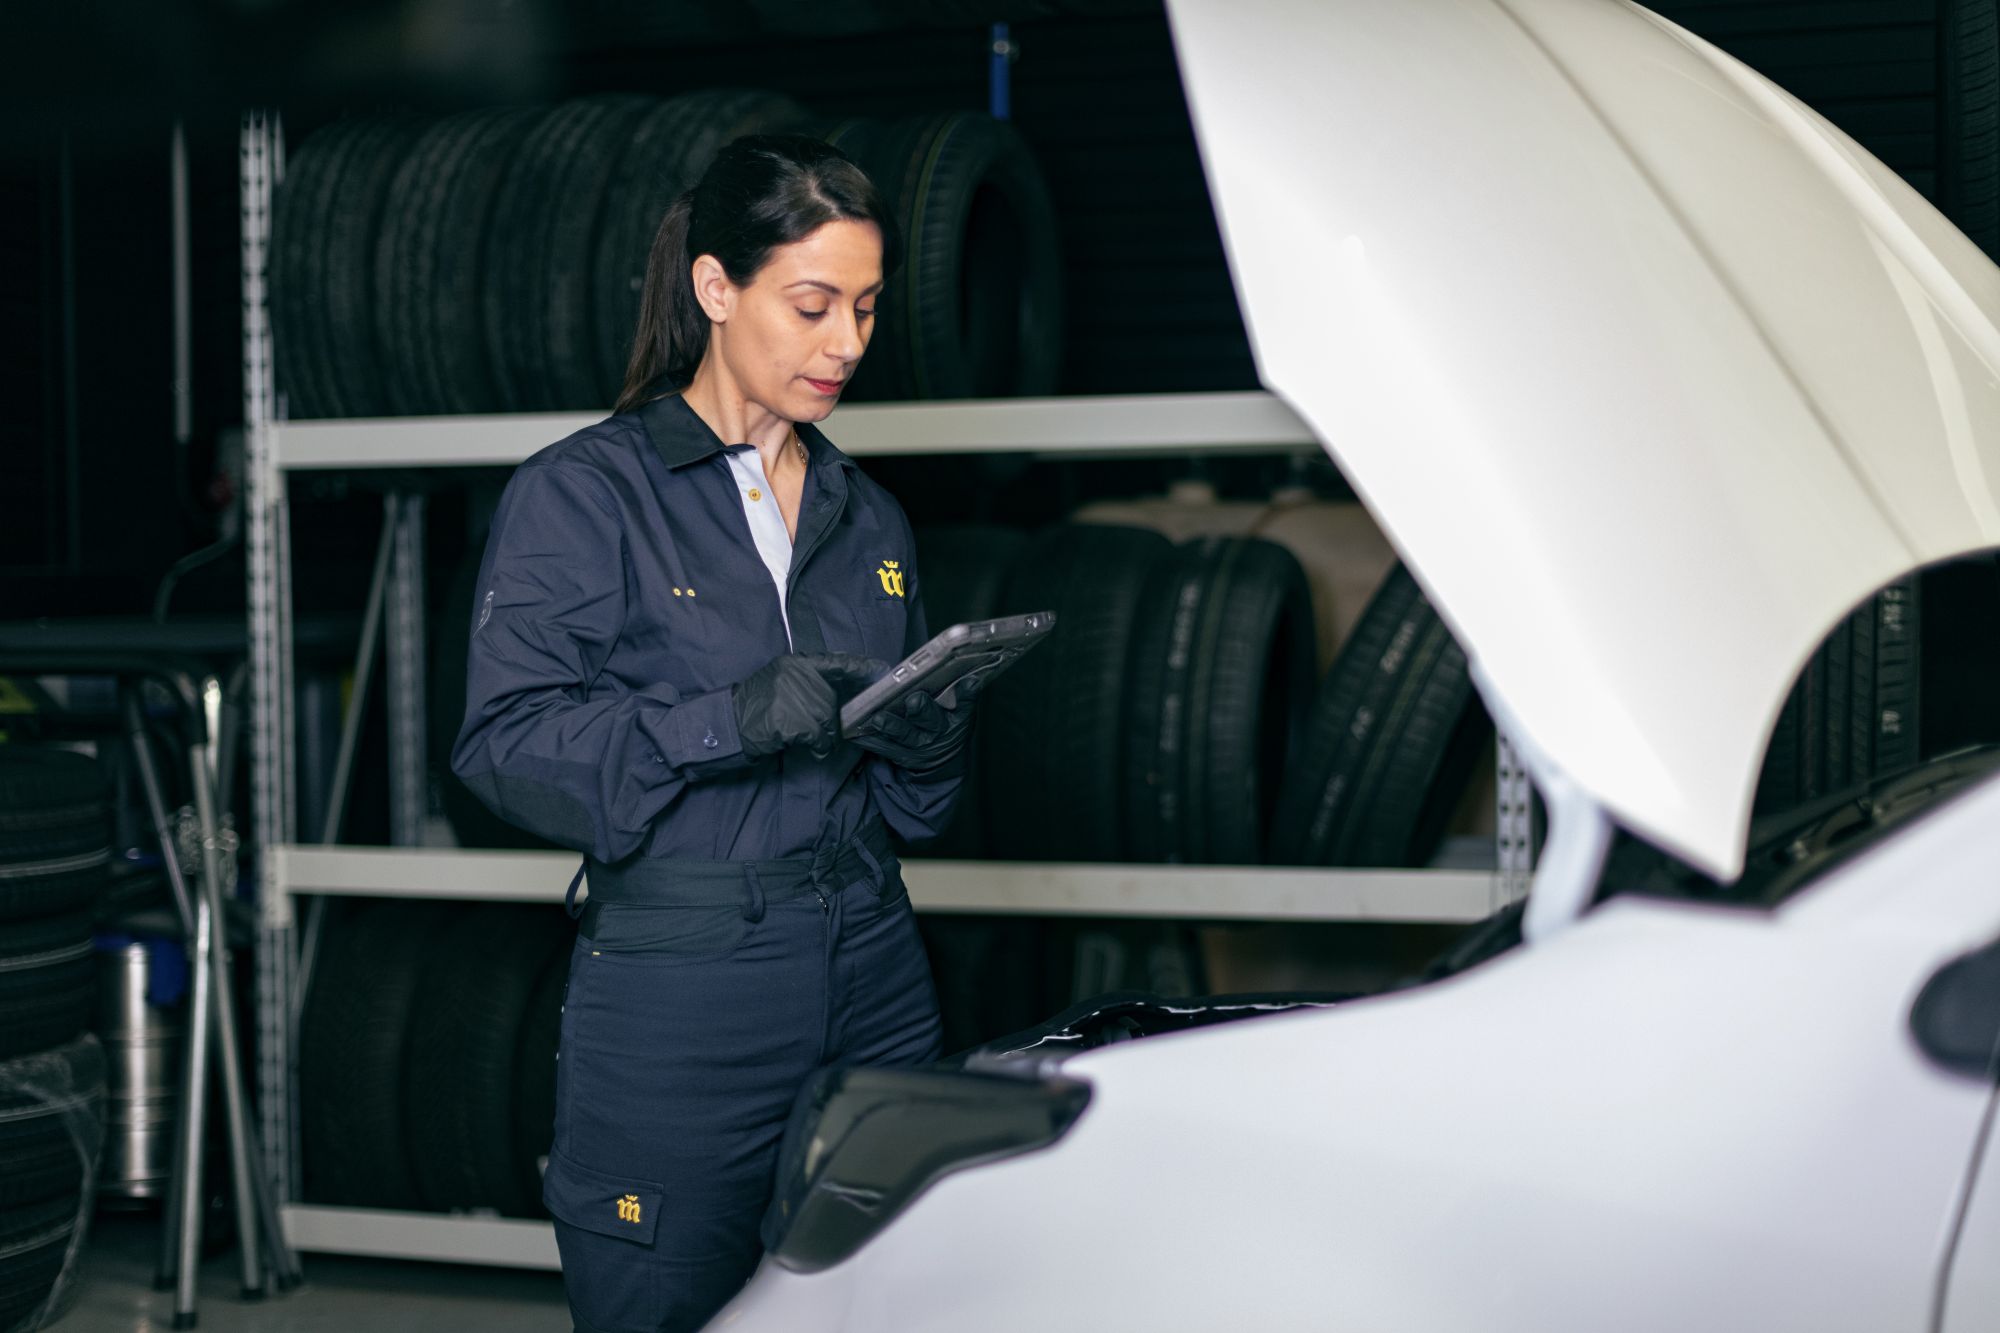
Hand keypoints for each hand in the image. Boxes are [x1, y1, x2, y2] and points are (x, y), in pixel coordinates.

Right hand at [732, 654, 879, 759]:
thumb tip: (838, 693)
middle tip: (813, 727)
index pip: (838, 662)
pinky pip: (820, 737)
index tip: (882, 670)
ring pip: (827, 720)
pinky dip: (818, 746)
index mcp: (796, 664)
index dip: (862, 667)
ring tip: (803, 736)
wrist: (727, 724)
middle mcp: (798, 676)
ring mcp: (796, 698)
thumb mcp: (779, 679)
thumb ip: (807, 681)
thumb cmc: (753, 705)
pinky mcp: (794, 721)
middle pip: (832, 700)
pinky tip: (806, 745)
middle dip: (828, 718)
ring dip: (821, 734)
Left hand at [852, 672, 981, 769]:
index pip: (966, 701)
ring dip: (893, 726)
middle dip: (922, 710)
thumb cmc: (945, 722)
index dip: (967, 692)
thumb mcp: (957, 708)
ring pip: (906, 735)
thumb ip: (959, 691)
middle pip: (932, 720)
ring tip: (879, 718)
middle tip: (914, 700)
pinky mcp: (901, 755)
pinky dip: (873, 741)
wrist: (940, 759)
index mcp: (958, 716)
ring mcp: (920, 746)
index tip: (968, 681)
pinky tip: (860, 733)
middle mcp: (940, 732)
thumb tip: (960, 669)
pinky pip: (885, 747)